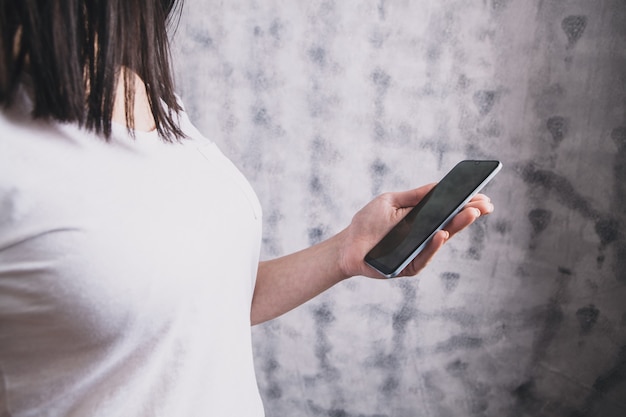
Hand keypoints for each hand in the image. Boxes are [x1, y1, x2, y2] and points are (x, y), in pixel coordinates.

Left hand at [337, 184, 494, 278]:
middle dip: (469, 214)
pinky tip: (441, 234)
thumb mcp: (390, 201)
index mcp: (421, 218)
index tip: (483, 195)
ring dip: (457, 226)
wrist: (347, 245)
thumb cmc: (367, 222)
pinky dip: (433, 246)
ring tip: (470, 213)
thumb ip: (414, 196)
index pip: (448, 210)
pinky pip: (424, 256)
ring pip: (441, 240)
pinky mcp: (409, 266)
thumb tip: (438, 185)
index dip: (466, 204)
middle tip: (486, 205)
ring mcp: (418, 252)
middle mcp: (424, 235)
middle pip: (451, 224)